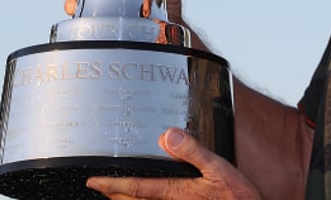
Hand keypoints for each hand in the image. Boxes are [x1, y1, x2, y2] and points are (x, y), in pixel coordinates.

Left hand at [87, 128, 259, 199]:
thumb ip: (193, 152)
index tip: (93, 181)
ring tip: (115, 193)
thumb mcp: (219, 169)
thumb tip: (168, 135)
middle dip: (114, 194)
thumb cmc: (237, 198)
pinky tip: (144, 198)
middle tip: (99, 185)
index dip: (112, 184)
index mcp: (176, 192)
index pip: (136, 187)